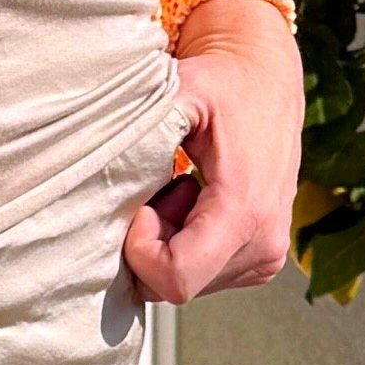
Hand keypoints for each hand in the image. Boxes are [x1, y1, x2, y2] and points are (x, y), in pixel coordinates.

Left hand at [122, 0, 302, 303]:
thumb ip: (140, 135)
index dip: (141, 251)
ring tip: (181, 188)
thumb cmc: (221, 83)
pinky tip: (195, 200)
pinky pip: (204, 275)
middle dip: (152, 244)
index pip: (176, 279)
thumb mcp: (178, 94)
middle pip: (175, 287)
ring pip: (186, 284)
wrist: (265, 77)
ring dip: (168, 243)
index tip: (141, 206)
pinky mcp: (263, 259)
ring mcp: (267, 255)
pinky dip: (185, 244)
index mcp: (245, 210)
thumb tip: (97, 173)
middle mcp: (264, 243)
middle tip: (161, 189)